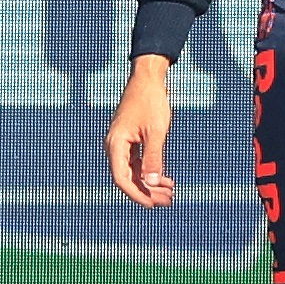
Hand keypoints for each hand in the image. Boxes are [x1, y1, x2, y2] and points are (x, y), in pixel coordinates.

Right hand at [104, 59, 178, 209]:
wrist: (148, 79)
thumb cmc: (151, 101)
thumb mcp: (156, 131)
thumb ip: (154, 157)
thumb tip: (152, 183)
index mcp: (116, 143)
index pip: (122, 179)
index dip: (137, 194)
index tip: (154, 204)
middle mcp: (114, 146)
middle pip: (127, 179)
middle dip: (147, 192)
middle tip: (168, 201)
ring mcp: (121, 144)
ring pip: (133, 173)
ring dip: (150, 184)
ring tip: (170, 193)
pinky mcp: (129, 141)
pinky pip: (137, 163)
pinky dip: (150, 172)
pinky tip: (166, 179)